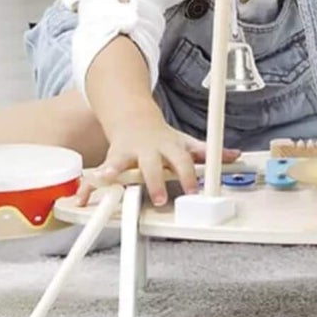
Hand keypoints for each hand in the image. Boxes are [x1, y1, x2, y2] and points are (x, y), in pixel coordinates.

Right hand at [76, 116, 239, 207]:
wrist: (133, 118)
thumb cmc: (162, 137)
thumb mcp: (184, 142)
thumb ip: (207, 152)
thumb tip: (235, 155)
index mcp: (168, 146)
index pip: (182, 159)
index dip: (189, 174)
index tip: (194, 189)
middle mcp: (147, 149)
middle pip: (152, 164)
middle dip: (155, 181)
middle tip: (159, 198)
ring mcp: (126, 153)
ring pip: (118, 162)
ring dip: (111, 172)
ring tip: (105, 181)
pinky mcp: (109, 160)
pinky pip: (97, 174)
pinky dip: (87, 187)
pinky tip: (81, 198)